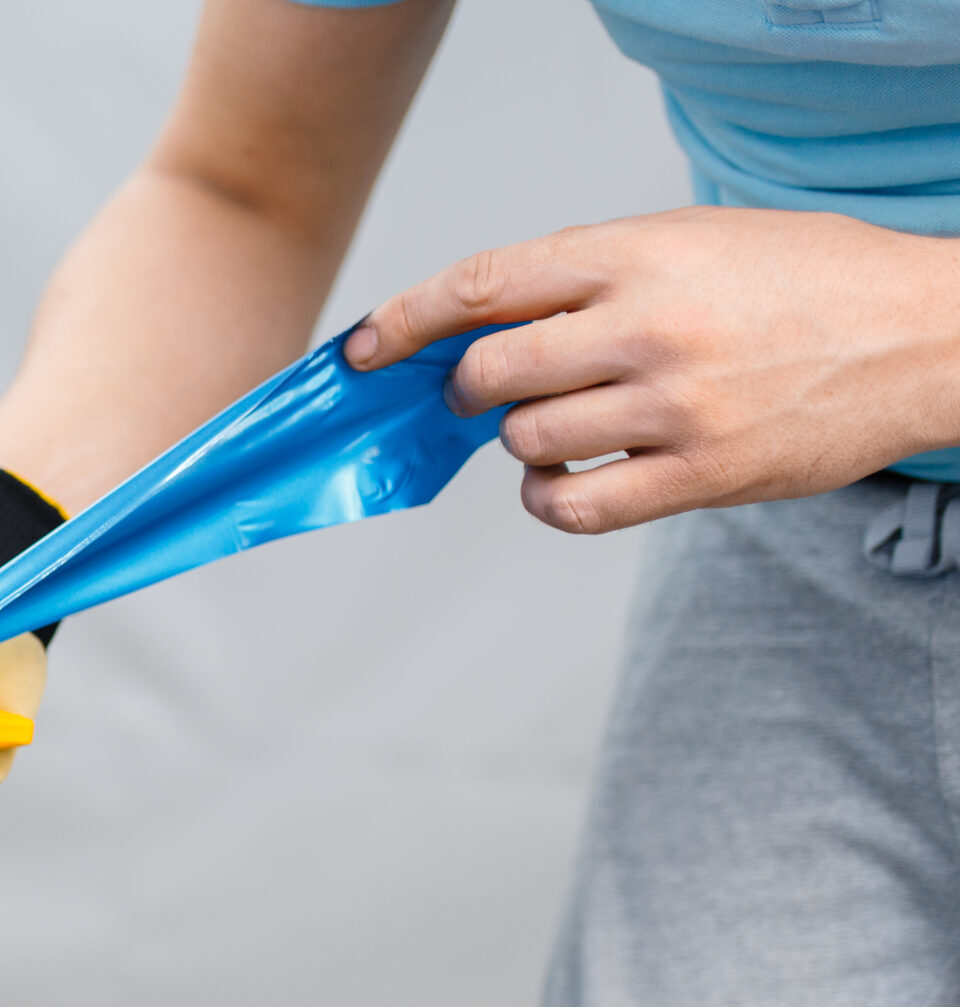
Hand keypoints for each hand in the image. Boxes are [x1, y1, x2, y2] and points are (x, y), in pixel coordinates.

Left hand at [347, 207, 959, 533]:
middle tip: (475, 391)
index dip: (405, 321)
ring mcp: (675, 405)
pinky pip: (575, 505)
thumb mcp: (693, 241)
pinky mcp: (701, 474)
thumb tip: (478, 322)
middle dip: (462, 388)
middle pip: (488, 372)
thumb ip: (589, 275)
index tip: (363, 349)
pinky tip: (561, 481)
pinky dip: (548, 499)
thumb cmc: (799, 281)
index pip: (483, 285)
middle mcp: (649, 326)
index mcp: (639, 253)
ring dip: (519, 440)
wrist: (923, 333)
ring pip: (525, 439)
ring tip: (558, 424)